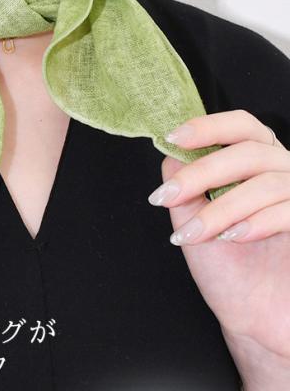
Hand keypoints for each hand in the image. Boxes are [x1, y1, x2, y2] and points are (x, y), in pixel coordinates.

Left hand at [148, 109, 289, 364]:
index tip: (173, 138)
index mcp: (255, 166)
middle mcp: (283, 174)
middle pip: (248, 151)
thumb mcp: (193, 223)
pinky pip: (288, 209)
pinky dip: (254, 222)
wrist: (254, 319)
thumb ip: (185, 189)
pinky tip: (232, 238)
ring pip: (265, 183)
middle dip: (202, 172)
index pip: (240, 127)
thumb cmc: (228, 270)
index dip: (209, 127)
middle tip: (168, 196)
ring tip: (194, 233)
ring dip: (222, 208)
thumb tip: (170, 155)